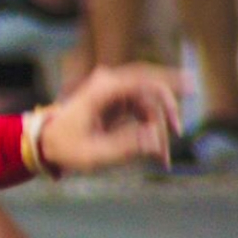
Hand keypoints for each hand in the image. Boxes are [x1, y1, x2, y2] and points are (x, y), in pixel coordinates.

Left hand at [39, 65, 182, 172]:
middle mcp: (109, 84)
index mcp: (102, 89)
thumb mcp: (95, 153)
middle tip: (177, 134)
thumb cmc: (65, 147)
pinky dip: (151, 130)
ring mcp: (113, 92)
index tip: (192, 86)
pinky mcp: (117, 102)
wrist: (45, 143)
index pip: (143, 78)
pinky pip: (143, 112)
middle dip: (167, 113)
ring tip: (162, 159)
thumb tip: (156, 140)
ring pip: (150, 104)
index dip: (170, 80)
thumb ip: (127, 146)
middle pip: (151, 89)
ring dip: (159, 128)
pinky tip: (157, 153)